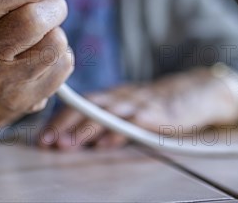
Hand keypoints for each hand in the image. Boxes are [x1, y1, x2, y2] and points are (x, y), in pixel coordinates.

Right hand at [0, 0, 73, 126]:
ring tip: (44, 34)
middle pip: (30, 21)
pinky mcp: (27, 98)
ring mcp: (1, 82)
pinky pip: (64, 63)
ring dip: (58, 32)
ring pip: (54, 42)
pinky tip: (44, 56)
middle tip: (54, 4)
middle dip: (53, 6)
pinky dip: (62, 54)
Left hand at [38, 67, 237, 149]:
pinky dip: (118, 132)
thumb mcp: (128, 108)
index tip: (41, 137)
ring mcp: (138, 104)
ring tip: (67, 144)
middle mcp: (120, 97)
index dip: (58, 120)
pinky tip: (105, 143)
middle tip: (46, 141)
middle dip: (64, 125)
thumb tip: (73, 136)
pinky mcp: (156, 114)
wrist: (196, 93)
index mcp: (111, 96)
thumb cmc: (156, 105)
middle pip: (87, 108)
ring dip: (84, 130)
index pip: (79, 105)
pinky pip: (134, 123)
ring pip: (106, 115)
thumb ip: (105, 117)